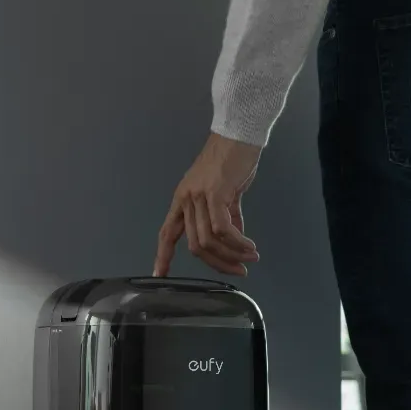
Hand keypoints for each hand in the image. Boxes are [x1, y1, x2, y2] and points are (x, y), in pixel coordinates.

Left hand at [154, 133, 263, 277]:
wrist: (239, 135)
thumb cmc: (232, 160)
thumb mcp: (225, 193)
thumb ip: (227, 216)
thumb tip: (235, 239)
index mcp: (183, 200)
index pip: (167, 233)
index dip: (163, 255)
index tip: (160, 274)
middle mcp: (186, 200)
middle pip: (195, 246)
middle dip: (218, 263)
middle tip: (239, 271)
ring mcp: (198, 196)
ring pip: (210, 240)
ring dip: (232, 255)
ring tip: (250, 258)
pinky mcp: (215, 194)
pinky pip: (223, 229)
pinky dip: (238, 243)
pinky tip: (250, 247)